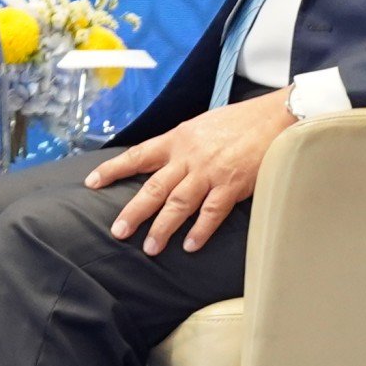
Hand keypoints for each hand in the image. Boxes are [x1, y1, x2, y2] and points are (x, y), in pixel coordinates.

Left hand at [83, 93, 295, 255]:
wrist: (274, 117)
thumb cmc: (239, 121)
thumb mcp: (200, 126)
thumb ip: (181, 146)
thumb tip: (165, 163)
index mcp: (177, 139)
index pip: (137, 155)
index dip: (113, 169)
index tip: (92, 182)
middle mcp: (188, 157)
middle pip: (154, 188)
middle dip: (133, 211)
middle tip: (118, 231)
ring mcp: (209, 172)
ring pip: (178, 204)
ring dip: (162, 228)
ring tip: (150, 248)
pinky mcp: (231, 185)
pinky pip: (211, 212)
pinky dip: (200, 230)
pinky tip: (189, 246)